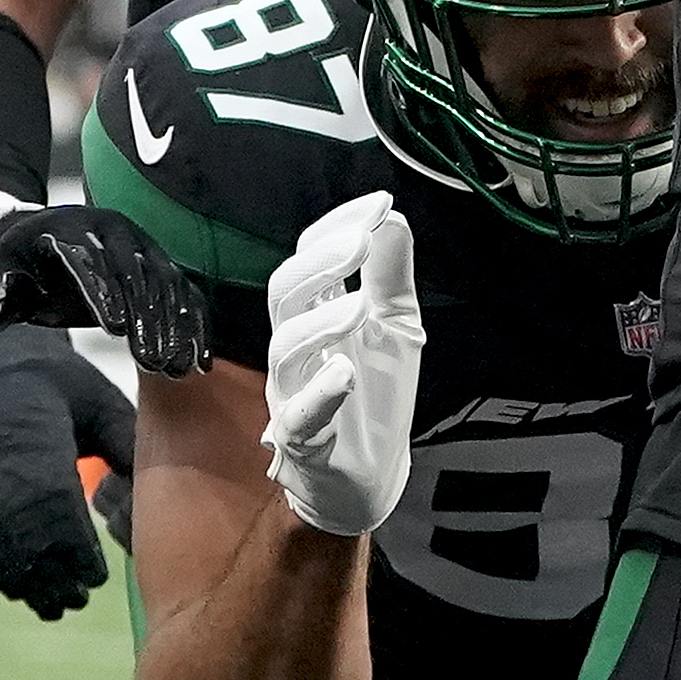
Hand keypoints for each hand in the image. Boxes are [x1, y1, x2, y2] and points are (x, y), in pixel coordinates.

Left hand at [0, 206, 208, 378]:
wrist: (39, 239)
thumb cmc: (16, 263)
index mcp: (71, 228)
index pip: (91, 260)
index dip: (104, 293)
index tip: (115, 331)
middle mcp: (115, 230)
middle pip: (136, 273)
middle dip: (146, 318)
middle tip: (151, 361)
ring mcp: (143, 245)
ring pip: (167, 285)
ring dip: (174, 327)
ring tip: (175, 368)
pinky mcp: (160, 264)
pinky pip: (184, 294)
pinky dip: (195, 326)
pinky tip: (199, 361)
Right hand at [0, 318, 139, 619]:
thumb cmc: (53, 381)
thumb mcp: (97, 401)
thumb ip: (124, 447)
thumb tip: (156, 501)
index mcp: (31, 430)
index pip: (49, 501)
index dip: (70, 546)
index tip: (94, 578)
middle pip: (14, 528)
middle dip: (46, 572)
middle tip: (75, 602)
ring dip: (15, 577)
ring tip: (49, 604)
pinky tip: (11, 584)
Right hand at [261, 193, 425, 537]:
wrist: (372, 474)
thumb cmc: (375, 394)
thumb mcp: (395, 324)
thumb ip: (390, 274)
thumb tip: (392, 217)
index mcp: (316, 314)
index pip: (309, 259)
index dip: (336, 230)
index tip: (378, 205)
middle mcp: (297, 347)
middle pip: (285, 294)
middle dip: (321, 264)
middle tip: (361, 241)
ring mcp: (294, 391)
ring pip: (285, 348)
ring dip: (322, 322)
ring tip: (361, 307)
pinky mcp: (304, 438)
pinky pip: (300, 414)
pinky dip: (321, 392)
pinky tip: (344, 373)